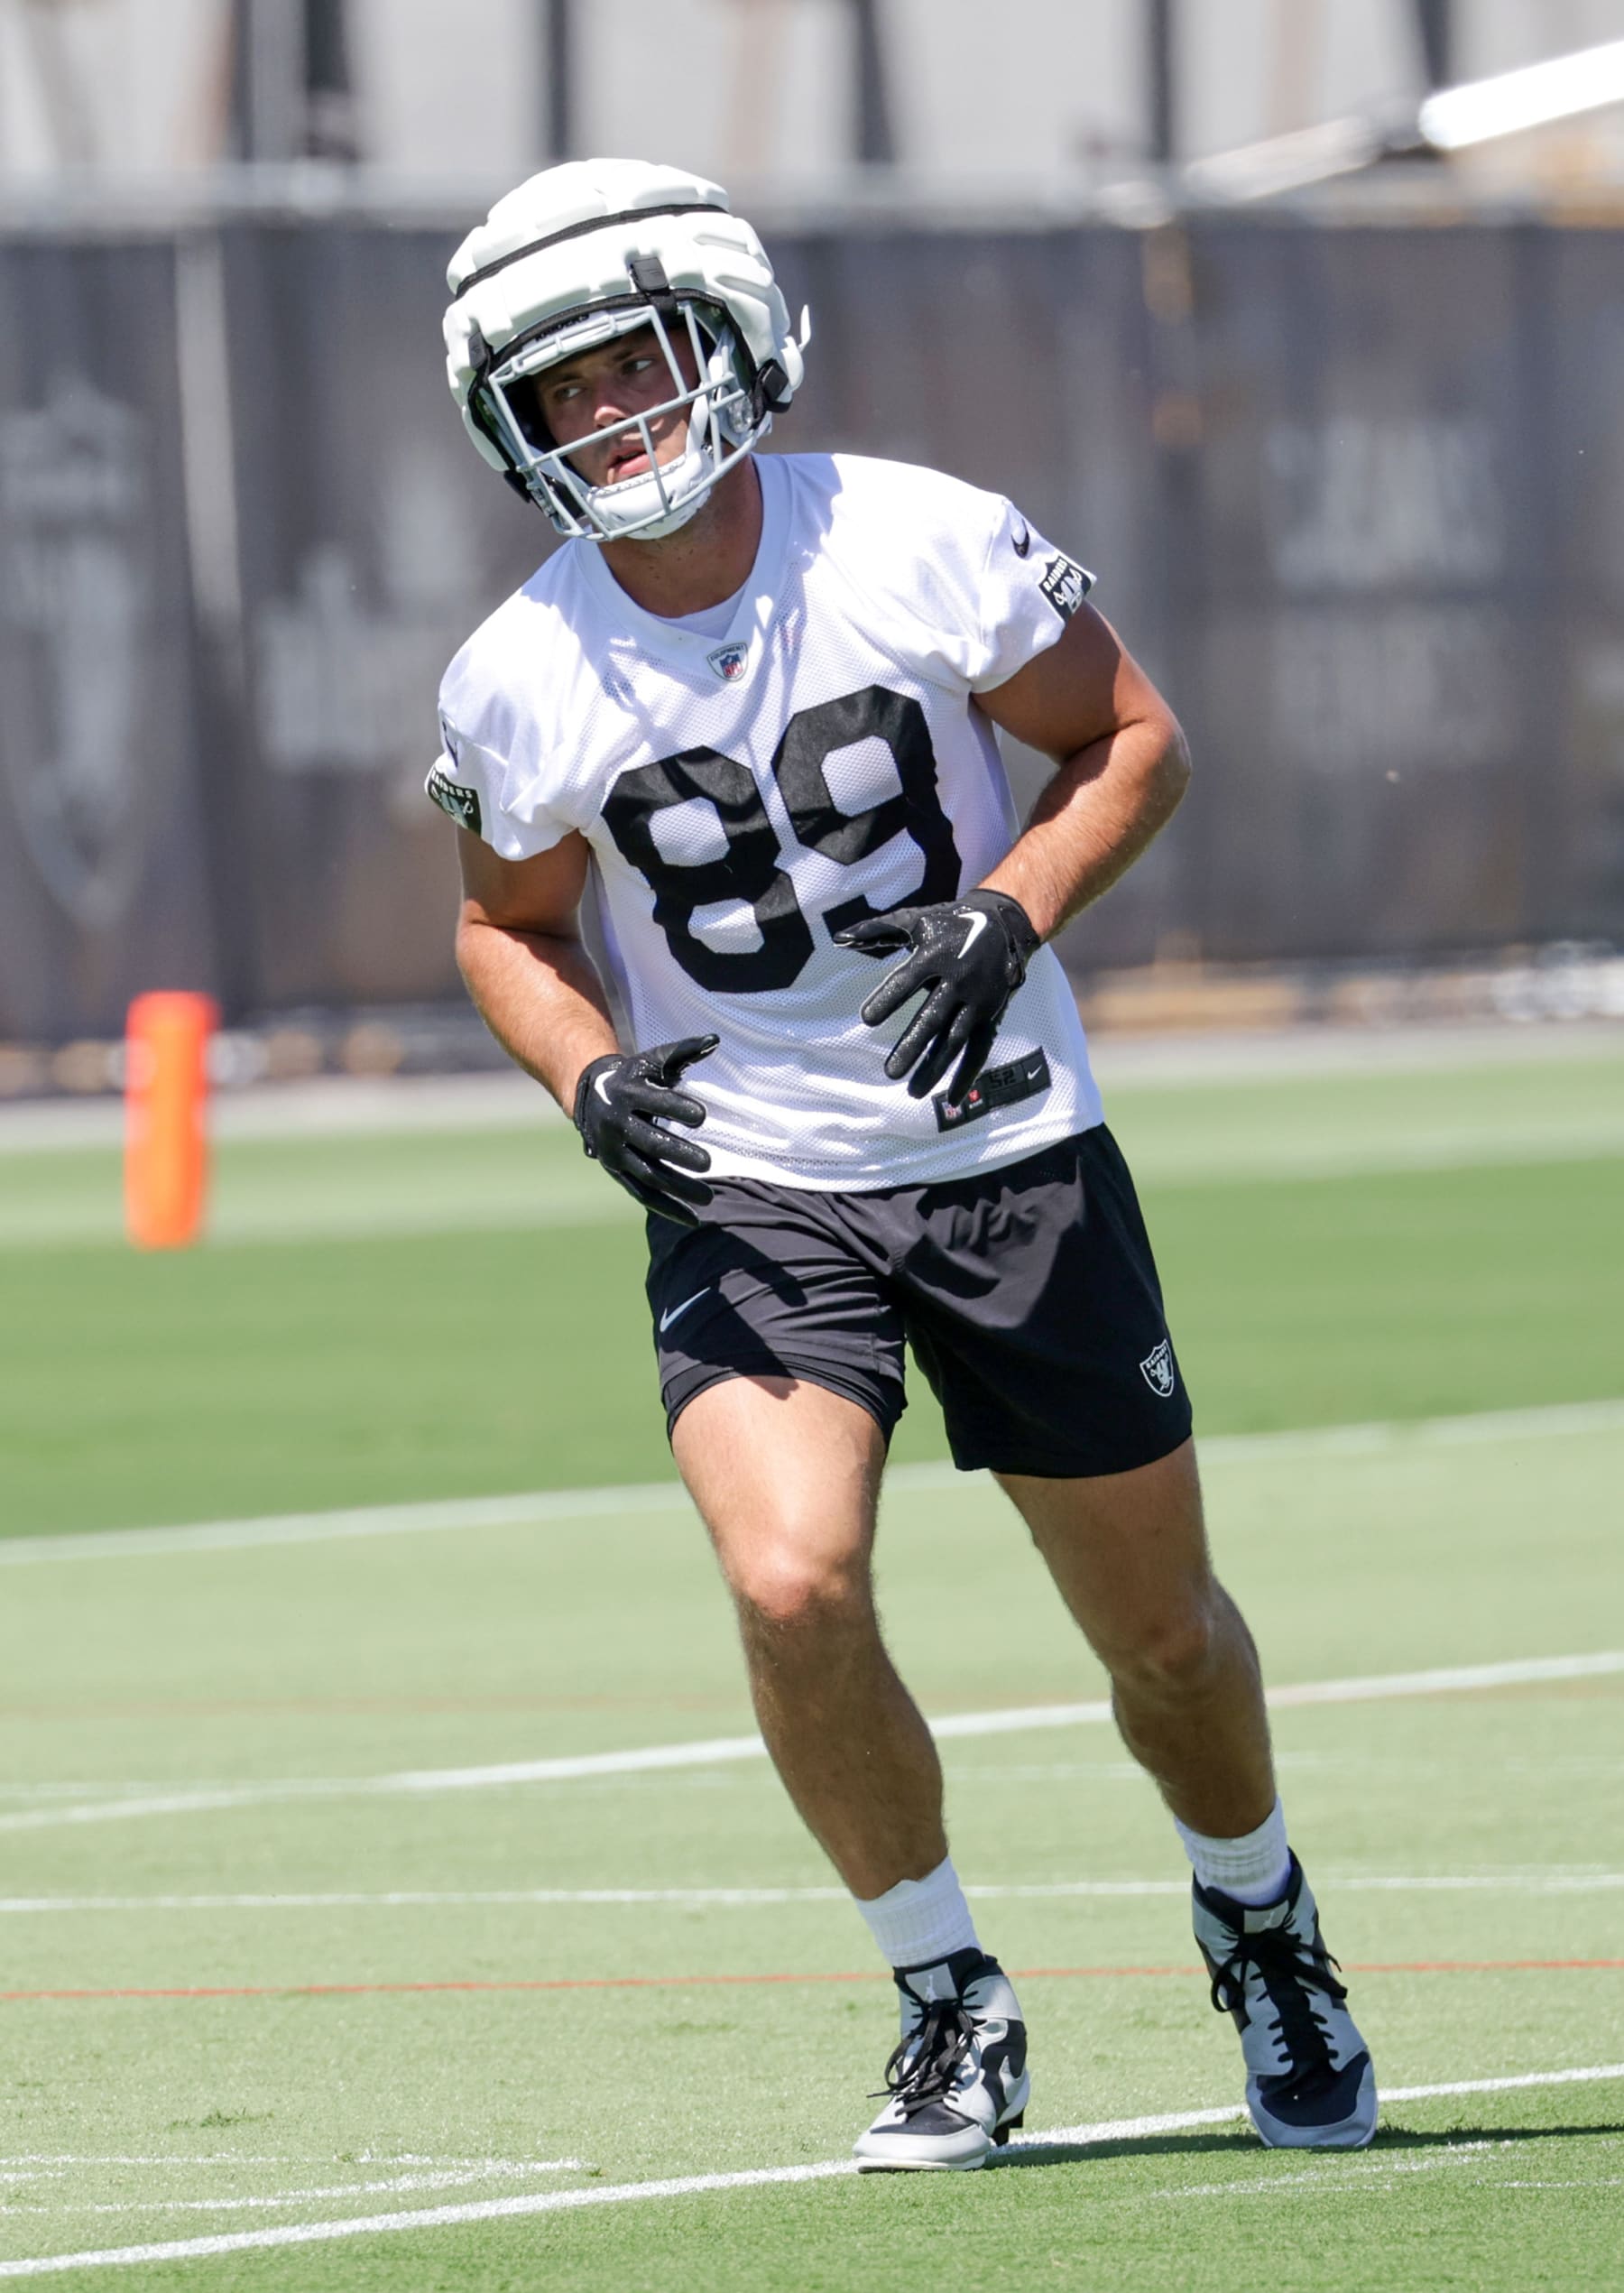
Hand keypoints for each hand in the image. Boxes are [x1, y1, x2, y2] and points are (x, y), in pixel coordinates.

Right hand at [573, 1034, 717, 1224]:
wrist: (590, 1095)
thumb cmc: (634, 1076)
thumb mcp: (652, 1061)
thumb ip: (683, 1051)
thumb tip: (714, 1040)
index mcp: (627, 1094)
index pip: (655, 1102)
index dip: (677, 1108)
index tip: (702, 1116)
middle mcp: (618, 1125)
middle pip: (651, 1143)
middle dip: (679, 1154)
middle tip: (708, 1163)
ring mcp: (616, 1152)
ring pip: (648, 1174)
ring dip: (677, 1188)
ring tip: (708, 1197)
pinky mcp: (618, 1171)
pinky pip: (642, 1194)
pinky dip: (666, 1207)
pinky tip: (691, 1219)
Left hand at [836, 890, 1040, 1102]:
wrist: (1004, 926)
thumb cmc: (949, 925)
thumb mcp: (915, 920)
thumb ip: (876, 930)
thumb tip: (839, 938)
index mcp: (936, 956)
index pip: (908, 980)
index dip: (888, 998)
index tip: (866, 1018)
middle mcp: (959, 980)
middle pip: (933, 1018)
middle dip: (913, 1045)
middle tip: (891, 1072)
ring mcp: (977, 1002)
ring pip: (955, 1040)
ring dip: (935, 1067)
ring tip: (912, 1091)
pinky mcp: (990, 1017)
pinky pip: (979, 1050)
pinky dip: (967, 1075)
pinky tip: (952, 1099)